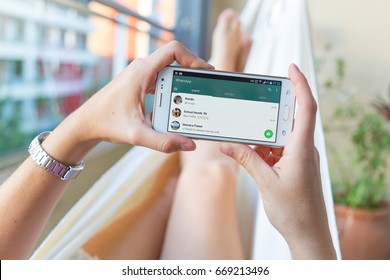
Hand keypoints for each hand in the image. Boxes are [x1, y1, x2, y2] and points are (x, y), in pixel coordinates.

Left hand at [62, 41, 212, 154]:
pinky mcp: (138, 83)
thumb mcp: (137, 134)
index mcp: (142, 71)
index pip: (174, 50)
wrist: (85, 123)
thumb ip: (164, 141)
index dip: (193, 57)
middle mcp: (142, 68)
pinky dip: (172, 88)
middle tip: (206, 84)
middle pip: (175, 58)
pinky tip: (177, 105)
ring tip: (196, 94)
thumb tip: (189, 144)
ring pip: (168, 69)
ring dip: (183, 80)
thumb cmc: (106, 123)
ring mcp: (140, 75)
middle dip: (192, 70)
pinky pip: (161, 79)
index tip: (205, 71)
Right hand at [220, 64, 335, 258]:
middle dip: (270, 109)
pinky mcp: (293, 165)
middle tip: (251, 103)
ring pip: (278, 135)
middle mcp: (303, 149)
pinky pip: (276, 149)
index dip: (300, 85)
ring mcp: (298, 157)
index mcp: (301, 149)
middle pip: (289, 118)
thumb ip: (246, 159)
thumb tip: (227, 143)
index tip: (291, 68)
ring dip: (261, 134)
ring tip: (242, 135)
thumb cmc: (294, 211)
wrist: (307, 233)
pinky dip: (261, 149)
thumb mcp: (265, 182)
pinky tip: (247, 153)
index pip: (305, 108)